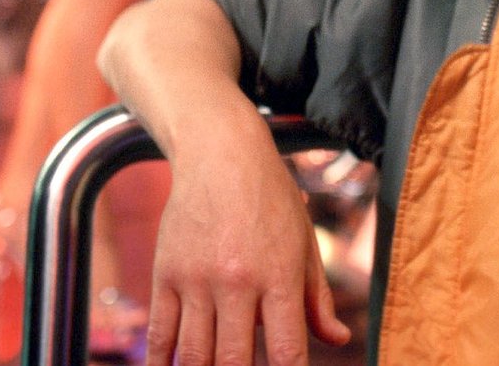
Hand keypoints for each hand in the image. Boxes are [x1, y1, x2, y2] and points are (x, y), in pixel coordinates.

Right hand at [145, 145, 349, 365]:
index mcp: (279, 275)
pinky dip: (161, 362)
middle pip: (234, 360)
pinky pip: (160, 332)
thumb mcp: (304, 243)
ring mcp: (197, 279)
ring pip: (194, 354)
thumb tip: (338, 339)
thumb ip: (317, 298)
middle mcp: (237, 281)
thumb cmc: (271, 199)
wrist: (221, 153)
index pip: (286, 349)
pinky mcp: (165, 273)